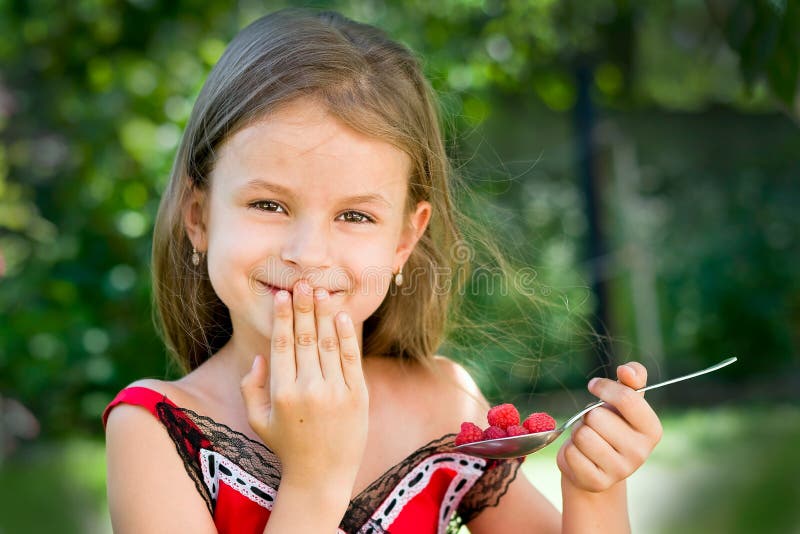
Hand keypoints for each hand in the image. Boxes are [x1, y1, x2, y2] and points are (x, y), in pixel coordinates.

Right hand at [240, 280, 368, 486]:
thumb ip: (251, 388)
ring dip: (324, 314)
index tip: (282, 295)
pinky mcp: (358, 396)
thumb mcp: (259, 420)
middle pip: (305, 338)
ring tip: (320, 292)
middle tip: (302, 283)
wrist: (322, 476)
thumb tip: (260, 357)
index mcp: (282, 393)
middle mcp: (309, 389)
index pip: (282, 345)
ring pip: (329, 343)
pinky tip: (341, 316)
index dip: (282, 317)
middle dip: (303, 307)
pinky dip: (347, 335)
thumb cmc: (287, 446)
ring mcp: (336, 392)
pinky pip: (352, 359)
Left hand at [556, 362, 662, 492]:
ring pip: (582, 435)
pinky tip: (582, 456)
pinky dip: (570, 451)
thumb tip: (627, 370)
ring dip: (578, 432)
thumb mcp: (624, 399)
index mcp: (652, 429)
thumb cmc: (612, 424)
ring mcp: (620, 470)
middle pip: (597, 417)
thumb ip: (633, 378)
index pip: (627, 398)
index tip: (594, 385)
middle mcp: (641, 452)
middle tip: (594, 424)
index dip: (604, 387)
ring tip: (588, 439)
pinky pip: (571, 454)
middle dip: (588, 415)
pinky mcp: (598, 482)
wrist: (597, 464)